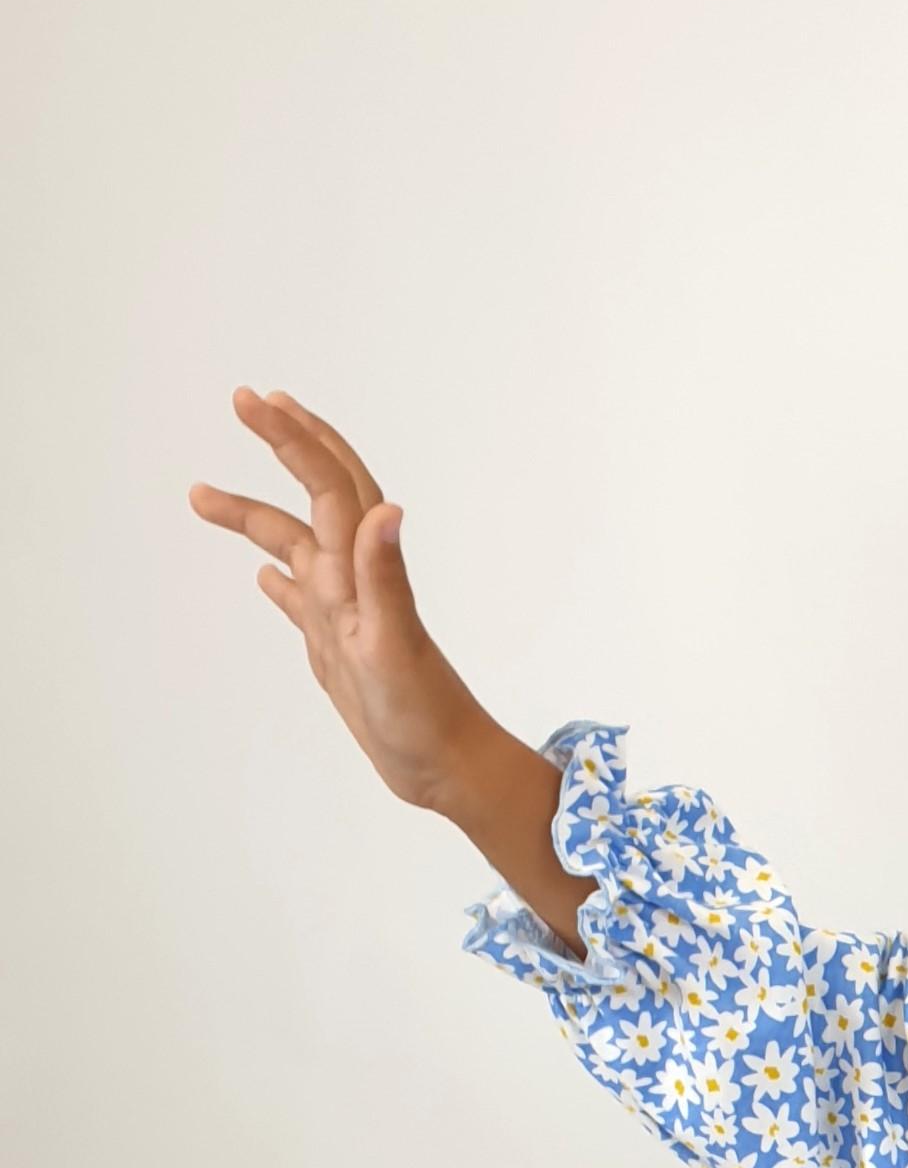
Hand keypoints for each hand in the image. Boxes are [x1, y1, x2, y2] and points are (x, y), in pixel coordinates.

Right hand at [189, 387, 511, 814]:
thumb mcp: (395, 645)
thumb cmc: (427, 714)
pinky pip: (303, 603)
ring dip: (251, 516)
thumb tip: (384, 510)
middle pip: (315, 496)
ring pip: (293, 547)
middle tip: (244, 401)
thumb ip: (384, 578)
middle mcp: (354, 582)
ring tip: (199, 495)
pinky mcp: (340, 647)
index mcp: (364, 572)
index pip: (328, 486)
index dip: (292, 439)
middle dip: (283, 446)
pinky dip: (281, 583)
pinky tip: (264, 576)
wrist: (448, 767)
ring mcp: (345, 613)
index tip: (253, 400)